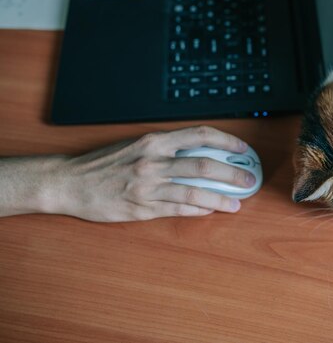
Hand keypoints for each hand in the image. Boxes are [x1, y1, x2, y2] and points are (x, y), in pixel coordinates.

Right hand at [0, 126, 255, 221]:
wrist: (69, 182)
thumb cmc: (104, 163)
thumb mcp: (136, 145)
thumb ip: (166, 148)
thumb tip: (200, 152)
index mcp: (154, 141)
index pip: (200, 135)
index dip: (227, 140)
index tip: (243, 148)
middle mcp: (154, 161)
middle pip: (205, 165)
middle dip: (233, 173)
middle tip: (249, 179)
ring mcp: (148, 186)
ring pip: (195, 192)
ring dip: (220, 199)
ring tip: (236, 204)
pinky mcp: (142, 208)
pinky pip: (178, 210)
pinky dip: (198, 210)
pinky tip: (209, 211)